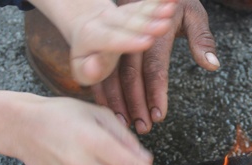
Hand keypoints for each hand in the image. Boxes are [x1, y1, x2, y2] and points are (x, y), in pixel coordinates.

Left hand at [30, 0, 176, 85]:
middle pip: (128, 22)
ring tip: (171, 8)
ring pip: (138, 10)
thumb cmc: (85, 55)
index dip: (128, 40)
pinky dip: (159, 0)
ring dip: (155, 10)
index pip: (109, 39)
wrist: (83, 26)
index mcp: (90, 35)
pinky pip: (146, 3)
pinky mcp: (132, 8)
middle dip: (146, 24)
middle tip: (165, 26)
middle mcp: (106, 20)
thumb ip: (87, 71)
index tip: (146, 42)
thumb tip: (94, 69)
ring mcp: (120, 12)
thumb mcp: (79, 68)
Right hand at [91, 0, 219, 133]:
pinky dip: (105, 91)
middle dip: (135, 102)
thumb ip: (202, 40)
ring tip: (127, 123)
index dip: (155, 91)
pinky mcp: (110, 44)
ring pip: (113, 74)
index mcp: (155, 28)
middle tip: (143, 127)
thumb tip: (212, 65)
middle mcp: (133, 34)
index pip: (154, 65)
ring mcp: (118, 38)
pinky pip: (104, 70)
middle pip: (130, 73)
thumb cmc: (178, 3)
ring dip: (118, 101)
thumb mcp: (194, 14)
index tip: (158, 114)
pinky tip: (112, 109)